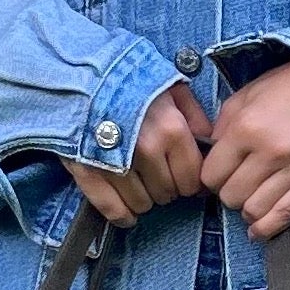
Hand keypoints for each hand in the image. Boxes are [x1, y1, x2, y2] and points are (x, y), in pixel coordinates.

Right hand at [65, 79, 213, 223]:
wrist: (80, 73)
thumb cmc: (129, 80)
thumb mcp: (171, 88)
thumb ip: (195, 116)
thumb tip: (209, 144)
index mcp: (172, 130)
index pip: (191, 179)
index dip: (188, 181)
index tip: (182, 176)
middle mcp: (147, 151)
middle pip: (167, 194)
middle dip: (166, 188)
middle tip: (157, 175)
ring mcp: (117, 165)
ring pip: (142, 204)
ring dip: (144, 199)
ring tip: (139, 183)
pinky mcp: (90, 172)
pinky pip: (112, 208)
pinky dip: (122, 215)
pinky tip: (127, 214)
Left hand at [200, 60, 289, 240]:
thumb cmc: (286, 86)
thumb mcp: (243, 97)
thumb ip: (221, 130)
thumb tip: (210, 161)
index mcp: (247, 128)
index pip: (211, 176)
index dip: (209, 177)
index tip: (217, 173)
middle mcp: (271, 152)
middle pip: (231, 197)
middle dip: (227, 192)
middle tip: (235, 181)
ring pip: (254, 210)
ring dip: (246, 208)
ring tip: (250, 195)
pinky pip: (286, 215)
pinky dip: (267, 227)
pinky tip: (257, 229)